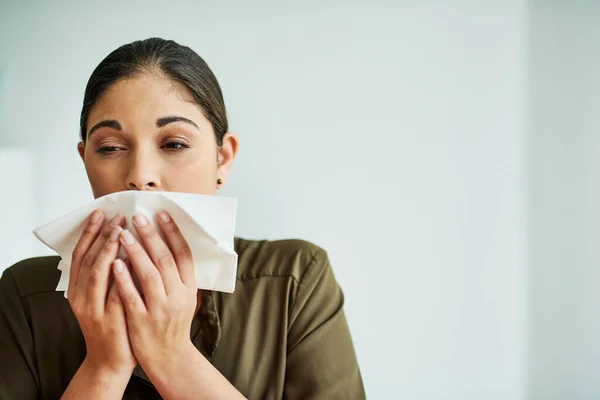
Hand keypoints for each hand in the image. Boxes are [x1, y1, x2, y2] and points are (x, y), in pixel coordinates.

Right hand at [67, 210, 136, 375]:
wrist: (110, 360)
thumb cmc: (112, 322)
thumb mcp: (103, 296)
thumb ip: (108, 273)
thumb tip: (122, 241)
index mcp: (77, 289)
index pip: (80, 254)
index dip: (89, 232)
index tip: (100, 212)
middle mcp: (81, 297)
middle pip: (88, 260)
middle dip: (102, 236)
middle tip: (116, 216)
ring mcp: (93, 310)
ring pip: (98, 275)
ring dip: (108, 251)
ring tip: (121, 231)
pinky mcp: (109, 321)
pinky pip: (114, 295)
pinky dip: (121, 277)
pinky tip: (129, 262)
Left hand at [112, 211, 198, 372]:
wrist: (169, 357)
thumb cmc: (174, 324)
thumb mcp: (186, 298)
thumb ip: (181, 275)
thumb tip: (173, 243)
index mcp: (190, 288)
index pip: (184, 254)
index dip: (173, 232)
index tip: (161, 214)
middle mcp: (178, 296)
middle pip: (165, 260)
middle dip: (151, 236)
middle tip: (138, 217)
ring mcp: (160, 309)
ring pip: (149, 275)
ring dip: (136, 252)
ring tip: (123, 233)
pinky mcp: (142, 321)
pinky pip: (132, 296)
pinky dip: (124, 279)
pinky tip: (115, 262)